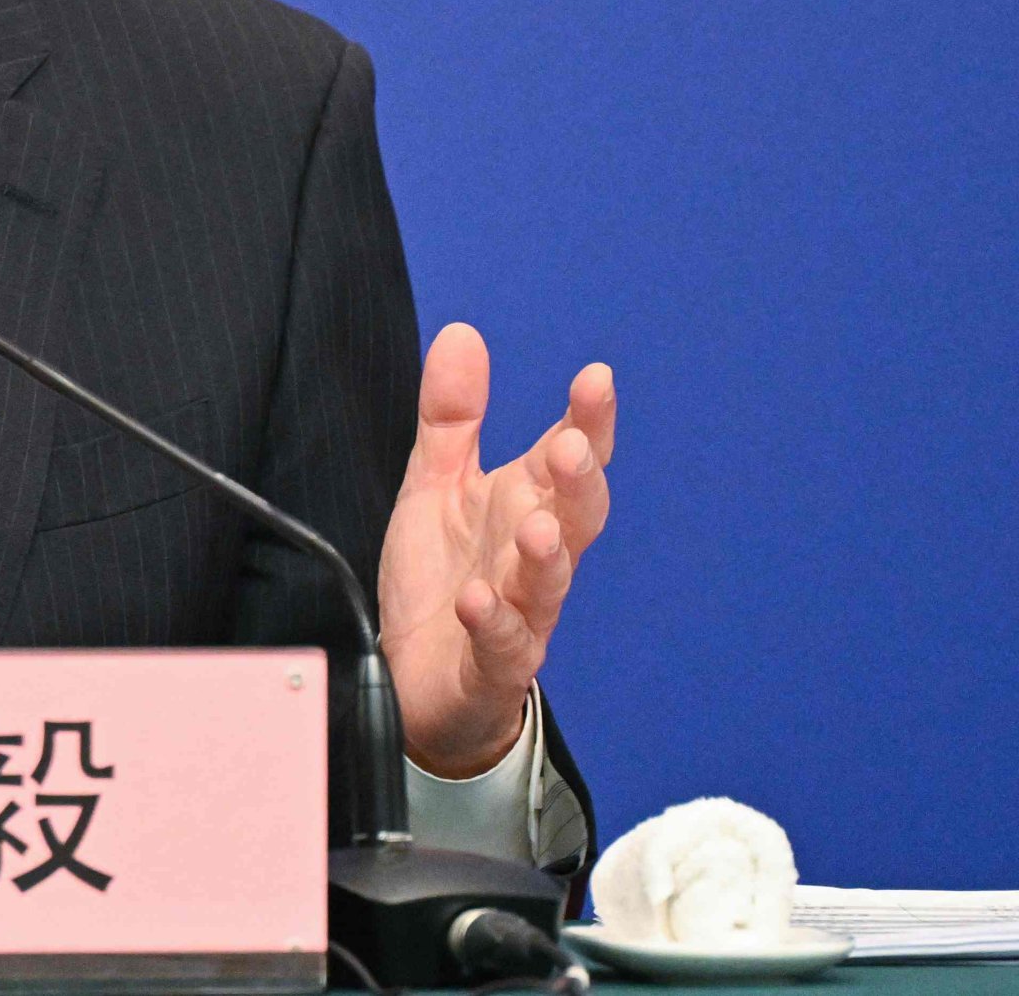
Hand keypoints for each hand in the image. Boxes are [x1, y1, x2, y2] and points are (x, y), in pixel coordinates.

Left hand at [376, 322, 613, 778]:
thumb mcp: (436, 484)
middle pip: (576, 517)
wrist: (421, 685)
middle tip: (573, 448)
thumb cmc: (444, 579)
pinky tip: (477, 600)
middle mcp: (533, 557)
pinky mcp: (493, 665)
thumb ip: (452, 415)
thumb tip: (462, 333)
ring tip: (537, 527)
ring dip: (547, 557)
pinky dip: (493, 623)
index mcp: (526, 504)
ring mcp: (520, 614)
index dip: (588, 421)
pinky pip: (503, 646)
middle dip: (579, 484)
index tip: (596, 379)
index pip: (567, 458)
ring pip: (549, 584)